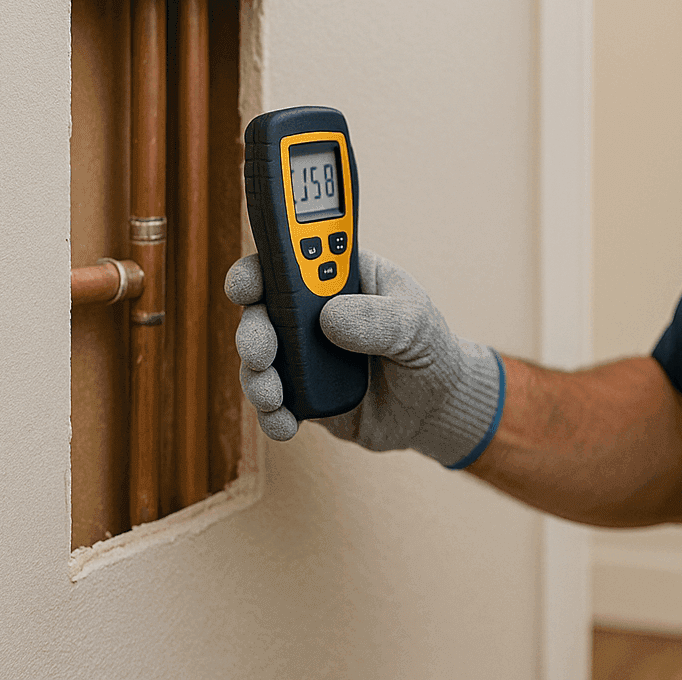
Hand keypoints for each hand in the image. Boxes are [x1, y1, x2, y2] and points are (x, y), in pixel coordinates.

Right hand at [223, 251, 503, 466]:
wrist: (436, 408)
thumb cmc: (429, 348)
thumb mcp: (417, 322)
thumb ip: (380, 317)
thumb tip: (331, 318)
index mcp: (339, 275)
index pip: (289, 257)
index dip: (260, 265)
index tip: (246, 285)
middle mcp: (312, 311)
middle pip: (261, 308)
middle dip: (252, 329)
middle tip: (261, 351)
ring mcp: (303, 354)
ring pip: (258, 358)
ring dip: (256, 376)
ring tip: (274, 396)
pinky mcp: (302, 394)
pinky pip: (272, 402)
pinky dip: (271, 414)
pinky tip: (286, 423)